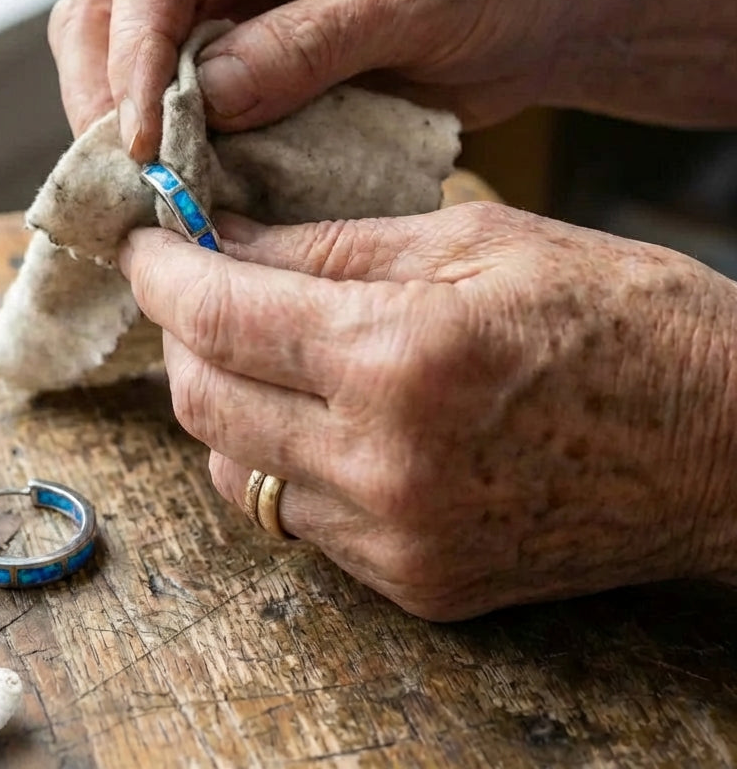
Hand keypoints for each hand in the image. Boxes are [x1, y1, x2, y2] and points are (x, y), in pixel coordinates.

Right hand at [50, 0, 590, 158]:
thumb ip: (305, 45)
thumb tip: (205, 98)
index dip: (133, 56)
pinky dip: (179, 145)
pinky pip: (184, 102)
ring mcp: (232, 3)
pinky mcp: (249, 59)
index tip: (140, 140)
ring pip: (132, 60)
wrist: (540, 9)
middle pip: (113, 11)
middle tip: (129, 176)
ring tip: (151, 190)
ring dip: (132, 127)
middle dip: (109, 96)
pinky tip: (188, 184)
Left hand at [119, 205, 736, 619]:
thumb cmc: (623, 317)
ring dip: (220, 400)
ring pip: (237, 469)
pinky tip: (309, 412)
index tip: (144, 242)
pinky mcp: (416, 582)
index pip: (221, 314)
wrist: (727, 444)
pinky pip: (296, 519)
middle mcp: (383, 463)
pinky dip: (277, 457)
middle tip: (193, 284)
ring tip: (250, 346)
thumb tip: (226, 239)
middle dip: (179, 333)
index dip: (163, 272)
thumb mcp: (476, 242)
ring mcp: (397, 538)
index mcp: (401, 356)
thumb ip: (332, 247)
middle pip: (204, 401)